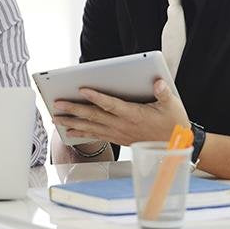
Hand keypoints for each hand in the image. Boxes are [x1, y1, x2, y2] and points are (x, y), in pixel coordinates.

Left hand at [53, 79, 189, 145]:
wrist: (173, 147)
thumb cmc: (172, 123)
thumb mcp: (172, 105)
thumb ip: (163, 93)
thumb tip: (158, 82)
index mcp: (133, 114)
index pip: (111, 104)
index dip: (96, 97)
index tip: (82, 89)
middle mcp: (122, 124)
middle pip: (94, 116)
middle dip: (74, 109)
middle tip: (57, 103)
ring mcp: (118, 132)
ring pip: (91, 127)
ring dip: (72, 122)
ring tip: (56, 118)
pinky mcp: (117, 138)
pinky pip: (96, 135)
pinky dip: (81, 133)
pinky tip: (69, 130)